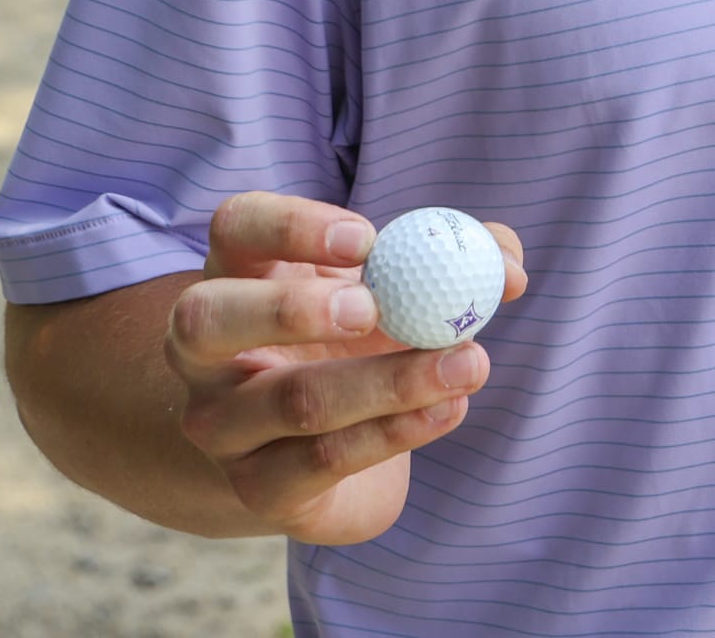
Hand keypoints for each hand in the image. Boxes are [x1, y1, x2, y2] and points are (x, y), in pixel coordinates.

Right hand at [166, 192, 527, 543]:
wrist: (330, 451)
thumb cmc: (365, 341)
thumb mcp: (399, 288)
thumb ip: (457, 262)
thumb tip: (507, 269)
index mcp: (239, 276)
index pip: (236, 228)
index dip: (289, 226)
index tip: (367, 237)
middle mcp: (207, 352)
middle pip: (207, 318)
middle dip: (289, 310)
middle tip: (373, 308)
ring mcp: (223, 425)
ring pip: (291, 400)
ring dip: (389, 381)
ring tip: (469, 364)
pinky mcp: (261, 486)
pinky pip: (325, 460)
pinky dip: (396, 432)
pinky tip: (450, 408)